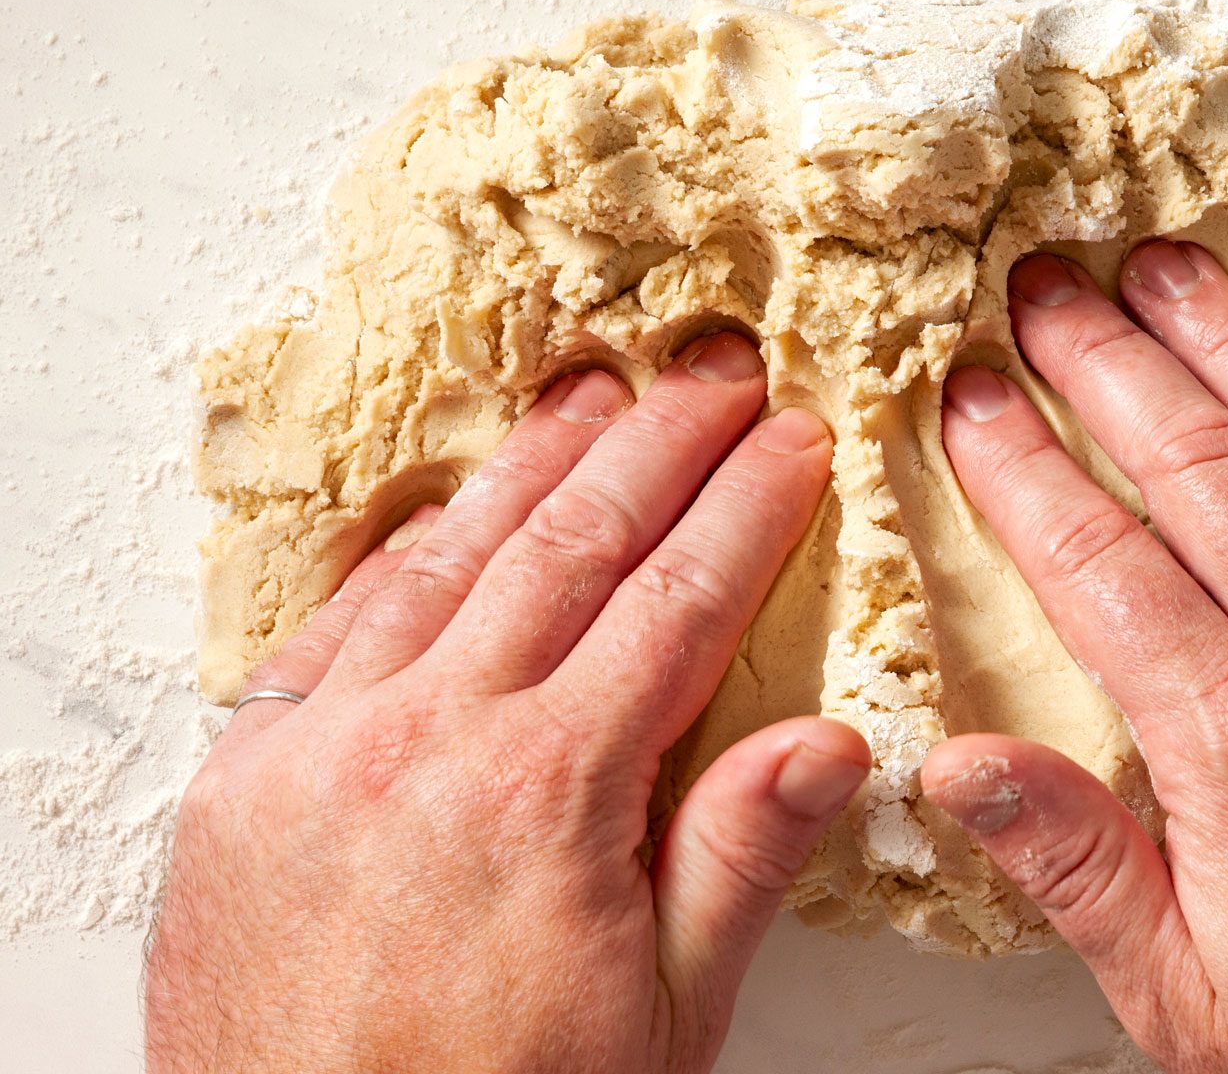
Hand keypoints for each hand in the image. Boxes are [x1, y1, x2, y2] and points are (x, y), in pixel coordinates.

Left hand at [145, 333, 870, 1072]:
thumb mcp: (663, 1022)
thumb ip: (737, 861)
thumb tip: (829, 741)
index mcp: (546, 797)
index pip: (675, 603)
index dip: (745, 508)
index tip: (791, 441)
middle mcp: (424, 744)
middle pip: (570, 545)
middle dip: (658, 444)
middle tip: (716, 373)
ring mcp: (318, 750)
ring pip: (449, 559)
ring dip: (533, 466)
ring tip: (595, 397)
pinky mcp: (242, 777)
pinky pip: (332, 624)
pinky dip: (402, 554)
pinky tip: (448, 512)